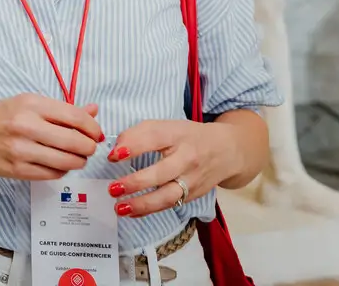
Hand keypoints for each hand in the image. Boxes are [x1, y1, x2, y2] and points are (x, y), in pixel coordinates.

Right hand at [0, 94, 103, 180]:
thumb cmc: (2, 117)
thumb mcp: (28, 103)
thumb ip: (62, 109)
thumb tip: (94, 111)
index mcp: (31, 104)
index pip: (75, 117)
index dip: (93, 128)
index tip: (96, 133)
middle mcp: (26, 126)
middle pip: (76, 142)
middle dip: (89, 147)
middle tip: (88, 147)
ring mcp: (21, 150)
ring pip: (68, 162)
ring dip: (78, 161)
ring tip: (75, 157)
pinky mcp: (18, 170)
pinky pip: (53, 174)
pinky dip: (62, 170)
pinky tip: (57, 163)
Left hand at [106, 120, 241, 218]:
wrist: (226, 150)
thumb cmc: (186, 136)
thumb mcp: (165, 126)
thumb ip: (139, 134)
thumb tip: (115, 152)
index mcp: (177, 134)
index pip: (154, 137)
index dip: (132, 146)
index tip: (113, 156)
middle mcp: (187, 157)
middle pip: (162, 172)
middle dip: (136, 182)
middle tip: (113, 188)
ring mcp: (193, 179)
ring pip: (168, 196)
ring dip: (142, 204)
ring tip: (119, 207)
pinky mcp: (195, 194)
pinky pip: (171, 205)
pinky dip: (150, 210)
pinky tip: (132, 212)